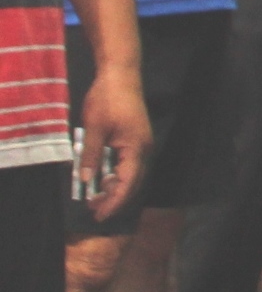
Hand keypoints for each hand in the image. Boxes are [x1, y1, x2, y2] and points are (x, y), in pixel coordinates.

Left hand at [73, 62, 148, 222]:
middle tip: (94, 211)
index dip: (114, 202)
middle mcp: (144, 150)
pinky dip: (117, 176)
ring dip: (115, 188)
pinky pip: (129, 166)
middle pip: (133, 183)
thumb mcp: (94, 129)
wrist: (121, 75)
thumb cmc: (107, 100)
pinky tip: (103, 179)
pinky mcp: (136, 140)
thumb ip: (91, 156)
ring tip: (95, 197)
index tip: (100, 216)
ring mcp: (142, 145)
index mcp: (136, 149)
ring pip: (132, 175)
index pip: (127, 184)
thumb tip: (86, 181)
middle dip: (115, 199)